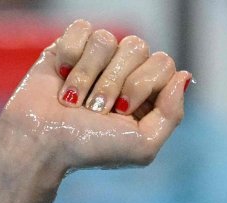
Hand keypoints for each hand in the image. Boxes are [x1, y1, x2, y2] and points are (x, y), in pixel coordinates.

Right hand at [0, 20, 190, 176]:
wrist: (41, 142)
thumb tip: (185, 75)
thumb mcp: (143, 146)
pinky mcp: (69, 46)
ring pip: (107, 40)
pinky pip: (82, 29)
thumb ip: (172, 114)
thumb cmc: (89, 149)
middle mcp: (124, 72)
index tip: (123, 111)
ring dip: (87, 77)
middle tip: (96, 111)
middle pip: (137, 47)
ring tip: (73, 102)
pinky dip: (70, 56)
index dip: (143, 84)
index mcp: (146, 94)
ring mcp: (97, 58)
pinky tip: (61, 77)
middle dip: (114, 83)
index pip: (164, 63)